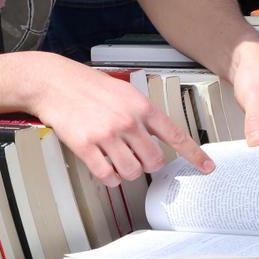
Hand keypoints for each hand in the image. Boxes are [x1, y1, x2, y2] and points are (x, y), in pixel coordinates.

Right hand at [29, 53, 213, 185]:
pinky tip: (105, 168)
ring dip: (127, 172)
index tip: (206, 167)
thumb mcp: (122, 91)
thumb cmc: (84, 84)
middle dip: (148, 163)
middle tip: (139, 159)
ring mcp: (106, 134)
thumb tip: (156, 135)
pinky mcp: (86, 146)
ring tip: (117, 161)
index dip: (193, 154)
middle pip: (154, 160)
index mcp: (139, 105)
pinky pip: (107, 176)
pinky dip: (109, 178)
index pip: (174, 134)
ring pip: (132, 171)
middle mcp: (127, 121)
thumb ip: (141, 112)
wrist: (53, 81)